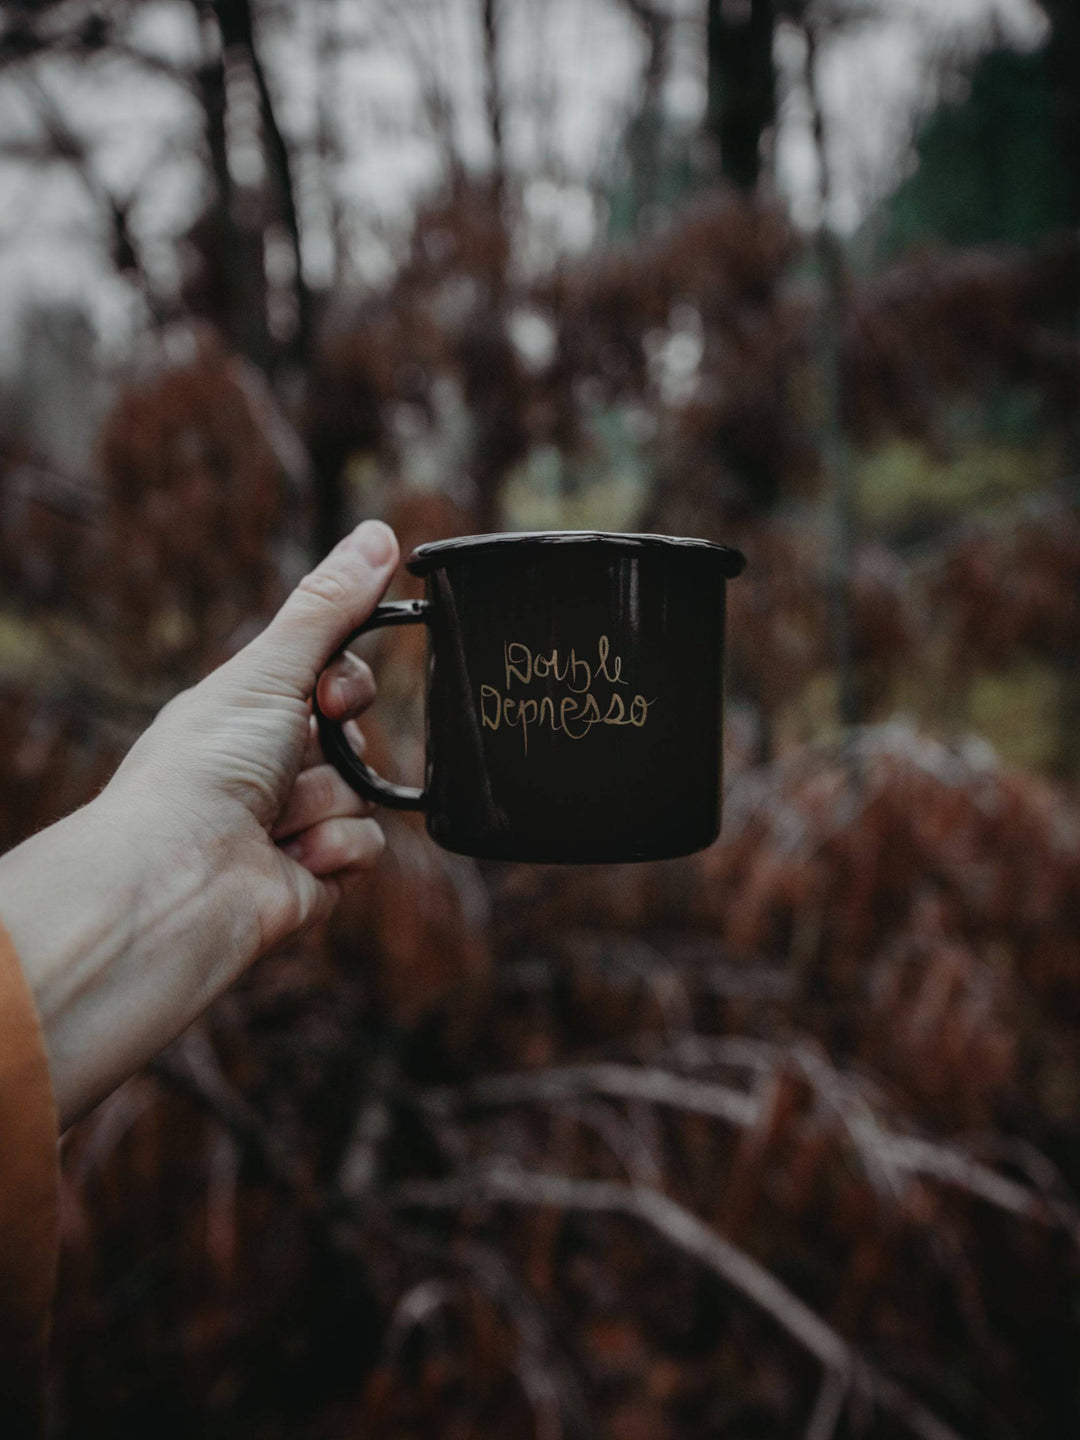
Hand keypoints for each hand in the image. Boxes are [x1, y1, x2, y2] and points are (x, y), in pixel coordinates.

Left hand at [0, 520, 399, 1128]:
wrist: (176, 882)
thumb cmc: (200, 770)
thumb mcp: (270, 671)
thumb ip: (331, 607)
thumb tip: (381, 534)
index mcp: (247, 714)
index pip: (330, 680)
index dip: (347, 684)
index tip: (336, 696)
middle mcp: (266, 767)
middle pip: (354, 738)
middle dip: (339, 747)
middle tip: (302, 754)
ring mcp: (288, 824)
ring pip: (361, 794)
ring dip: (325, 804)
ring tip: (274, 823)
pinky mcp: (311, 877)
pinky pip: (366, 846)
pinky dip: (334, 850)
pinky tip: (291, 859)